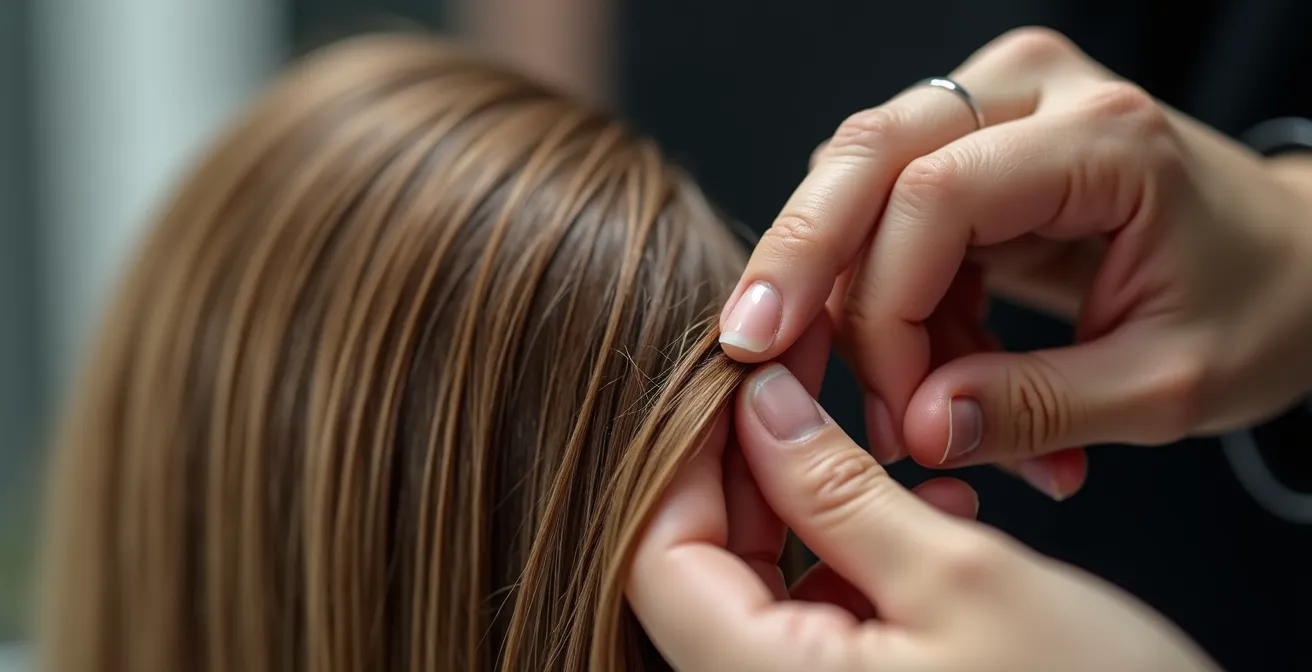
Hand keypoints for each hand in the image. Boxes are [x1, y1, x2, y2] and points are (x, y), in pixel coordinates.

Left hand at [627, 360, 1219, 670]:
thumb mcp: (964, 577)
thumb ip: (841, 490)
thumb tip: (764, 407)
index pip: (661, 559)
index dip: (684, 459)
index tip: (735, 381)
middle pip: (704, 567)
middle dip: (751, 466)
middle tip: (801, 379)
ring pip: (765, 584)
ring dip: (813, 505)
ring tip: (884, 448)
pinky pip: (823, 615)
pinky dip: (859, 555)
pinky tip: (929, 514)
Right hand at [717, 27, 1311, 493]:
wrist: (1290, 258)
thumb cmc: (1256, 306)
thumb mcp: (1169, 386)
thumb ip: (1038, 409)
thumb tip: (913, 432)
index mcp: (1102, 136)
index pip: (932, 196)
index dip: (877, 306)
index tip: (885, 411)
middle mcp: (1033, 91)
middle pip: (863, 156)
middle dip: (799, 267)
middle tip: (754, 353)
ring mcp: (994, 102)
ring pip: (855, 188)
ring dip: (857, 306)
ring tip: (922, 407)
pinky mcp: (971, 139)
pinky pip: (883, 216)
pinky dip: (892, 306)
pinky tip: (945, 373)